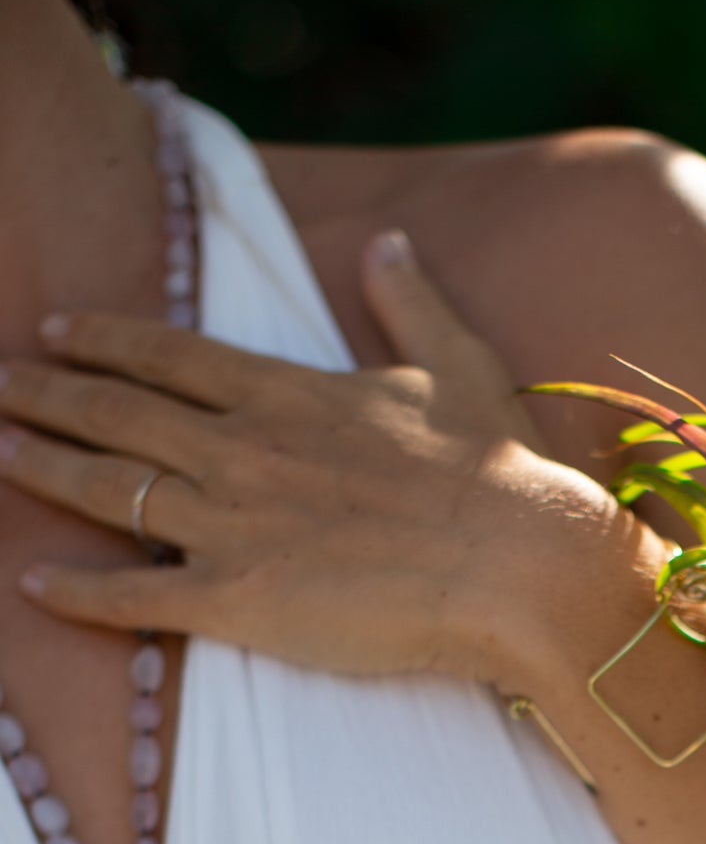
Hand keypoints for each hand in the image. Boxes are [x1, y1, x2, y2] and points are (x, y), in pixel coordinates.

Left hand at [0, 231, 620, 688]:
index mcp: (287, 391)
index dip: (102, 339)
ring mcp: (232, 524)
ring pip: (108, 489)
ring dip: (43, 468)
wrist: (519, 563)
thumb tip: (387, 243)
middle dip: (45, 395)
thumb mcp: (458, 364)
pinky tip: (31, 585)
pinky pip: (135, 595)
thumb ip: (410, 301)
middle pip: (116, 412)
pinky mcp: (238, 601)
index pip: (167, 355)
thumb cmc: (499, 471)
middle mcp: (241, 449)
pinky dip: (78, 593)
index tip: (55, 330)